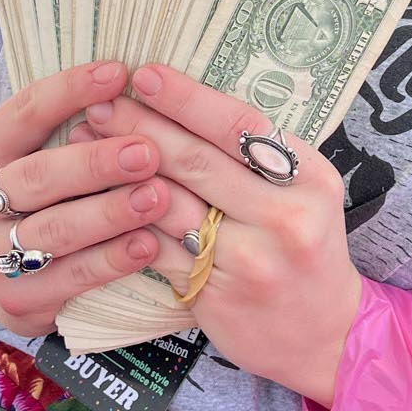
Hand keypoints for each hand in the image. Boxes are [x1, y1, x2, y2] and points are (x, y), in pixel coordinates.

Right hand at [0, 61, 173, 334]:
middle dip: (97, 163)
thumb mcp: (25, 152)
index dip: (71, 91)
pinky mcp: (13, 304)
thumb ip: (63, 124)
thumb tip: (126, 81)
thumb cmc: (27, 195)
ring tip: (159, 197)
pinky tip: (147, 246)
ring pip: (54, 233)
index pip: (23, 113)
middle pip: (37, 178)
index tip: (119, 74)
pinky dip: (111, 262)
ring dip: (111, 214)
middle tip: (149, 152)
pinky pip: (69, 281)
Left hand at [74, 64, 363, 403]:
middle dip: (141, 126)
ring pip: (169, 205)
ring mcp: (249, 260)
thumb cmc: (307, 250)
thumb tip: (184, 104)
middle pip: (198, 161)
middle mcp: (285, 217)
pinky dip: (123, 224)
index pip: (241, 126)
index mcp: (311, 179)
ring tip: (85, 146)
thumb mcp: (308, 194)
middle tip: (99, 104)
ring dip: (119, 172)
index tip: (143, 75)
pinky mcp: (215, 294)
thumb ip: (260, 158)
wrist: (326, 335)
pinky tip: (94, 203)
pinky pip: (157, 250)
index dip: (187, 98)